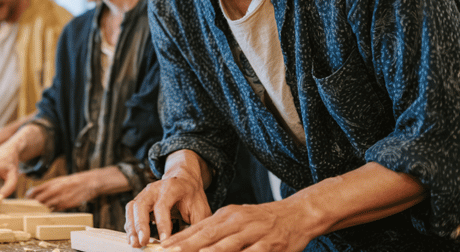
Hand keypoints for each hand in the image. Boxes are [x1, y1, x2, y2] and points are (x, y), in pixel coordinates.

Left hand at [26, 171, 97, 210]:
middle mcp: (54, 191)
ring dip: (41, 209)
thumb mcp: (58, 181)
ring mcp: (59, 199)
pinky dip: (50, 211)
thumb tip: (34, 192)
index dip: (29, 196)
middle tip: (29, 207)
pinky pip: (54, 210)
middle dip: (33, 204)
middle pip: (39, 200)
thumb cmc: (71, 182)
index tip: (26, 199)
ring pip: (45, 206)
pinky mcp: (65, 205)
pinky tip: (49, 211)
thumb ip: (47, 186)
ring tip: (37, 211)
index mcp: (51, 183)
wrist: (87, 183)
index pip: (35, 190)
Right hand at [125, 150, 211, 246]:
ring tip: (135, 243)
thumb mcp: (201, 210)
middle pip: (142, 204)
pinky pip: (130, 211)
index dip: (162, 224)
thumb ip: (196, 227)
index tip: (164, 241)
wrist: (184, 180)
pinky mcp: (140, 199)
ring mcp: (145, 193)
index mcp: (172, 187)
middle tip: (143, 242)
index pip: (162, 205)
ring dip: (132, 226)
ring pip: (133, 207)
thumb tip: (192, 245)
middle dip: (141, 225)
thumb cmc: (193, 197)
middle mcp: (155, 188)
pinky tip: (133, 238)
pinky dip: (130, 225)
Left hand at [161, 202, 313, 251]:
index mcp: (227, 215)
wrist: (297, 214)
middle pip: (208, 236)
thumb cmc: (262, 219)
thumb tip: (192, 242)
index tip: (163, 247)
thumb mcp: (236, 218)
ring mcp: (253, 234)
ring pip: (228, 245)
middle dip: (187, 246)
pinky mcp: (269, 246)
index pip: (199, 228)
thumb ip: (217, 230)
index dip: (180, 239)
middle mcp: (237, 222)